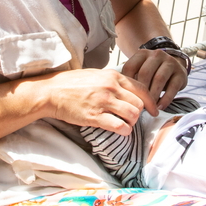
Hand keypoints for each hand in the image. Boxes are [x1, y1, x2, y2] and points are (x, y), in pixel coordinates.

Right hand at [41, 68, 157, 134]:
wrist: (52, 91)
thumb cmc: (73, 83)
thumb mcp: (97, 75)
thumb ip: (114, 81)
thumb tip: (130, 90)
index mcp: (113, 76)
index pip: (142, 88)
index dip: (151, 101)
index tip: (154, 110)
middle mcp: (111, 87)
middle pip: (139, 103)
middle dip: (139, 113)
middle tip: (132, 118)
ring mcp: (103, 102)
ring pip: (133, 115)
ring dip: (132, 123)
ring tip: (125, 124)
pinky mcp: (95, 116)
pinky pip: (120, 126)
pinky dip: (124, 131)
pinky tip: (119, 130)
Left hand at [122, 49, 187, 109]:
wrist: (175, 67)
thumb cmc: (153, 73)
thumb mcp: (141, 70)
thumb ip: (131, 78)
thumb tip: (121, 95)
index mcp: (142, 54)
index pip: (130, 67)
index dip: (127, 83)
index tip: (126, 97)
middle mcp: (156, 55)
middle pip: (145, 73)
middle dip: (141, 91)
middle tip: (138, 105)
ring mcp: (170, 62)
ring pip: (159, 79)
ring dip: (153, 95)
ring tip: (149, 107)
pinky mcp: (180, 73)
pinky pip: (173, 87)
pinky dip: (166, 99)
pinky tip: (160, 107)